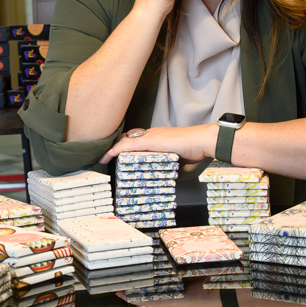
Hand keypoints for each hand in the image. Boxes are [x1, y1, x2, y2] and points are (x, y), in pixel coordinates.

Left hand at [100, 124, 216, 163]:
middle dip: (116, 147)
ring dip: (113, 149)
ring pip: (125, 140)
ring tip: (103, 158)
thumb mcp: (178, 157)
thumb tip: (166, 173)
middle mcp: (152, 133)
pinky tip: (108, 155)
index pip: (137, 139)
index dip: (125, 145)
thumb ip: (169, 162)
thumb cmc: (195, 149)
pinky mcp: (150, 141)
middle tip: (105, 157)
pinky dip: (116, 150)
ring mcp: (151, 136)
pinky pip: (128, 145)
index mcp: (158, 136)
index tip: (117, 154)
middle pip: (128, 138)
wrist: (202, 140)